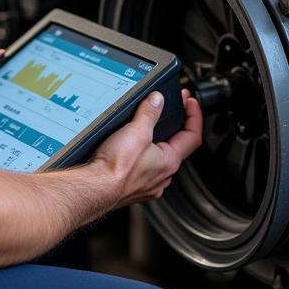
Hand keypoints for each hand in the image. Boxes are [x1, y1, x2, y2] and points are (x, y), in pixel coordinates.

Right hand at [90, 88, 202, 206]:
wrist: (94, 189)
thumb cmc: (115, 168)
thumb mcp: (136, 131)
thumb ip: (149, 113)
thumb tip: (157, 100)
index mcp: (169, 161)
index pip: (192, 136)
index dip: (194, 115)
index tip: (191, 101)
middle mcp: (162, 176)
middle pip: (177, 147)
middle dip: (174, 128)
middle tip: (170, 110)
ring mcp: (148, 184)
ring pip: (159, 160)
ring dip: (156, 142)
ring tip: (146, 127)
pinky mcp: (133, 188)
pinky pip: (144, 168)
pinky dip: (142, 156)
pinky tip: (129, 149)